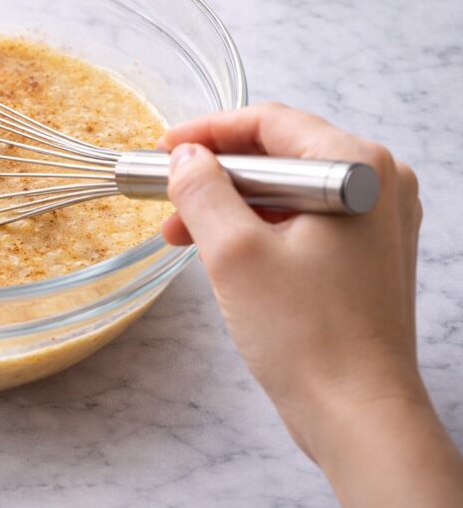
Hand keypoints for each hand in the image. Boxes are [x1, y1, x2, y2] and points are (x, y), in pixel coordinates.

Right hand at [160, 102, 461, 506]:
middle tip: (164, 192)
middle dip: (214, 174)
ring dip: (227, 204)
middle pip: (277, 154)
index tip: (162, 149)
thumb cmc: (307, 335)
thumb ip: (202, 190)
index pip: (270, 122)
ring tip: (178, 232)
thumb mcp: (234, 252)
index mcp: (357, 169)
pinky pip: (298, 220)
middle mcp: (376, 185)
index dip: (207, 132)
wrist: (356, 414)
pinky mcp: (362, 253)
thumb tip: (183, 157)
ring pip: (284, 190)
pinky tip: (214, 250)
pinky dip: (254, 228)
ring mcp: (373, 221)